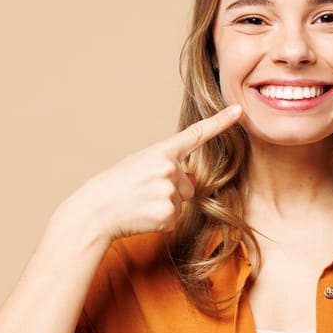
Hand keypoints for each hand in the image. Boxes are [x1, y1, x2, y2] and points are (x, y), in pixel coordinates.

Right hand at [58, 105, 242, 244]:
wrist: (95, 211)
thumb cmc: (115, 187)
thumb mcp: (140, 166)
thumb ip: (167, 167)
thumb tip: (193, 179)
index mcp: (160, 152)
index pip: (195, 134)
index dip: (219, 122)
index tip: (238, 111)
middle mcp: (168, 168)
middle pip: (188, 184)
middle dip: (170, 191)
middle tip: (141, 192)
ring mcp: (168, 191)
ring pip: (180, 203)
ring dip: (163, 207)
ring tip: (139, 204)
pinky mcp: (167, 214)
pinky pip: (173, 219)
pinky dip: (159, 222)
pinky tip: (141, 216)